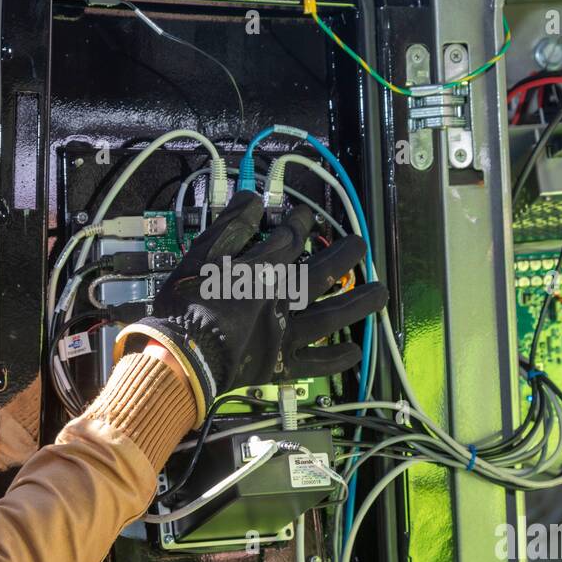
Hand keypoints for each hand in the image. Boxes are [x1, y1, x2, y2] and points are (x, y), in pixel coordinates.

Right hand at [115, 191, 386, 418]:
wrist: (181, 358)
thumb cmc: (186, 305)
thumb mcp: (200, 256)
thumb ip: (228, 227)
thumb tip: (252, 198)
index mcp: (264, 271)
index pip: (290, 240)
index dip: (300, 224)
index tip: (303, 216)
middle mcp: (284, 299)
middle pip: (322, 272)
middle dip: (343, 255)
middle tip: (359, 244)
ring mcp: (287, 333)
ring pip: (332, 316)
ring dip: (358, 303)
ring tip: (380, 292)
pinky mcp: (282, 364)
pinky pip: (316, 363)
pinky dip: (336, 359)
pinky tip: (355, 351)